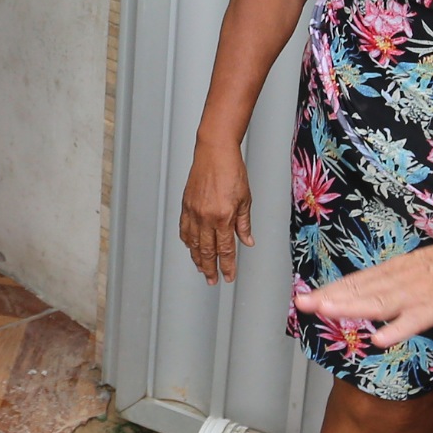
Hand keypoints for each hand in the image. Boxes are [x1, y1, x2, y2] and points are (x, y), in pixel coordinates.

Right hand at [179, 141, 251, 282]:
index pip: (225, 250)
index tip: (228, 276)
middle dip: (210, 269)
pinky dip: (187, 241)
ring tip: (201, 269)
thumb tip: (247, 241)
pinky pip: (184, 229)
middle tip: (212, 280)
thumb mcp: (245, 199)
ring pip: (194, 243)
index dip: (227, 266)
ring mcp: (193, 212)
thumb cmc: (231, 170)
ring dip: (197, 259)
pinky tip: (191, 247)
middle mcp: (206, 217)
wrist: (214, 152)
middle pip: (207, 251)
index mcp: (223, 217)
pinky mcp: (186, 205)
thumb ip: (244, 223)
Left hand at [293, 235, 432, 345]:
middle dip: (330, 298)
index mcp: (398, 270)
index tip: (307, 297)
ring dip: (352, 307)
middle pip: (361, 290)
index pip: (358, 282)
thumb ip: (399, 282)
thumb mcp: (423, 269)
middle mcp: (402, 279)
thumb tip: (378, 293)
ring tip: (327, 312)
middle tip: (302, 304)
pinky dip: (397, 329)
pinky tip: (379, 338)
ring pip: (380, 302)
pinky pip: (414, 320)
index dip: (332, 290)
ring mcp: (419, 293)